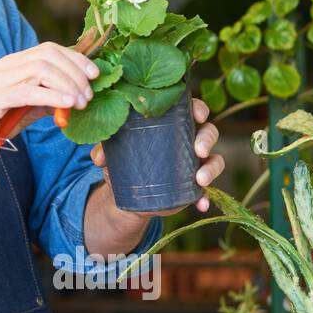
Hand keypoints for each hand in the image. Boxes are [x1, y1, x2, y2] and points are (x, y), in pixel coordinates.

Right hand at [0, 43, 98, 155]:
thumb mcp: (20, 110)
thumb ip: (43, 102)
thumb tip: (72, 102)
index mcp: (11, 64)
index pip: (49, 49)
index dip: (75, 59)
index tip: (94, 75)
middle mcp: (5, 66)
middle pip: (49, 55)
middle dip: (76, 72)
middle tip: (90, 94)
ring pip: (42, 69)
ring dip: (68, 85)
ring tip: (81, 102)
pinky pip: (29, 91)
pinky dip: (52, 96)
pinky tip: (68, 105)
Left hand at [89, 97, 224, 214]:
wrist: (126, 193)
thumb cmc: (123, 159)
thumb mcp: (113, 152)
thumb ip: (105, 149)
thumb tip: (98, 157)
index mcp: (172, 122)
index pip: (191, 108)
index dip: (199, 108)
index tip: (198, 114)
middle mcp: (188, 139)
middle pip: (209, 131)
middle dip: (207, 139)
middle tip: (198, 149)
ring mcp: (194, 162)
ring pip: (215, 159)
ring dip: (211, 168)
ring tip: (200, 179)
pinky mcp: (194, 185)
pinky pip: (207, 190)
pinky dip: (205, 197)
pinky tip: (201, 204)